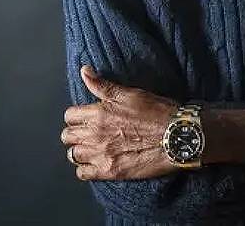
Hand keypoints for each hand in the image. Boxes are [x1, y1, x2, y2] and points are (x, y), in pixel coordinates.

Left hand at [60, 65, 178, 180]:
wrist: (177, 137)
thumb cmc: (157, 112)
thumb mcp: (130, 93)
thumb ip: (103, 85)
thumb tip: (84, 71)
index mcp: (99, 114)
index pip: (70, 115)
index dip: (76, 115)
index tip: (85, 117)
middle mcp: (95, 135)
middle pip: (67, 136)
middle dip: (75, 132)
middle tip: (87, 132)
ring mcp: (101, 155)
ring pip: (73, 155)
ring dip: (80, 150)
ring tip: (91, 147)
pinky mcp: (109, 171)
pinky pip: (83, 173)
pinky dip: (86, 168)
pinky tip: (96, 162)